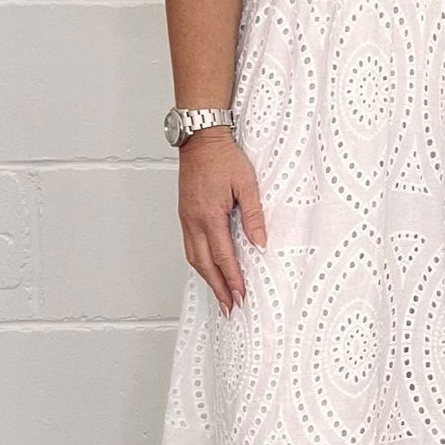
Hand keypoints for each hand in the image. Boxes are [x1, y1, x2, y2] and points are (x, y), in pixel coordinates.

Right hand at [177, 126, 265, 317]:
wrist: (200, 138)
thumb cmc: (223, 156)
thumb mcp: (247, 184)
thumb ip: (253, 216)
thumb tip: (261, 243)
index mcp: (210, 215)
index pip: (223, 256)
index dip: (233, 279)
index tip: (240, 296)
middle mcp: (194, 221)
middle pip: (205, 264)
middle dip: (218, 288)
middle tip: (229, 307)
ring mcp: (186, 218)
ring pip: (194, 257)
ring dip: (207, 278)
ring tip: (220, 295)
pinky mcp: (184, 214)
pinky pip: (189, 246)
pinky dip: (199, 263)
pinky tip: (207, 269)